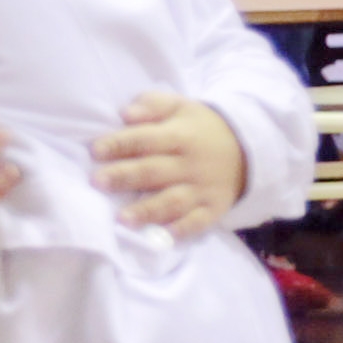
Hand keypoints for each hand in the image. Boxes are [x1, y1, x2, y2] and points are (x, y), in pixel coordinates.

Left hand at [90, 88, 246, 241]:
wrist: (247, 148)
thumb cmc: (198, 126)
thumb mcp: (180, 105)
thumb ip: (152, 105)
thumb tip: (127, 113)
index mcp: (180, 136)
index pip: (146, 139)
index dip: (120, 144)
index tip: (95, 150)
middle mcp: (191, 164)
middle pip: (154, 171)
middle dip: (125, 177)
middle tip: (97, 181)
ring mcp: (203, 189)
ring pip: (173, 201)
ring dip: (147, 210)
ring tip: (121, 218)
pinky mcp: (214, 208)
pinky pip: (199, 222)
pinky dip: (182, 230)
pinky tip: (162, 237)